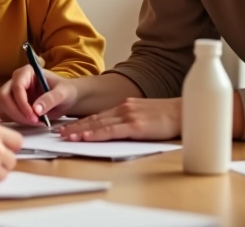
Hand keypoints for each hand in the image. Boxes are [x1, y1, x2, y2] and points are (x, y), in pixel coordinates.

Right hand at [0, 64, 77, 125]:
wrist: (67, 99)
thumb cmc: (66, 91)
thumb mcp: (62, 94)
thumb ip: (50, 99)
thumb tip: (36, 109)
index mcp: (27, 72)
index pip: (17, 87)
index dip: (22, 103)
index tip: (33, 116)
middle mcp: (16, 80)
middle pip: (4, 97)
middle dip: (17, 112)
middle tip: (34, 122)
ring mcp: (12, 92)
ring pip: (2, 106)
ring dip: (16, 118)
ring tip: (35, 122)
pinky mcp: (12, 104)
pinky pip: (5, 113)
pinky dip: (15, 120)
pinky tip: (30, 122)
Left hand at [59, 97, 181, 141]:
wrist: (186, 112)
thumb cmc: (169, 117)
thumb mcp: (146, 116)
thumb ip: (131, 121)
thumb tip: (119, 131)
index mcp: (125, 107)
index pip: (98, 116)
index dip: (81, 122)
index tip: (67, 128)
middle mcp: (124, 109)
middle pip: (94, 119)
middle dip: (74, 126)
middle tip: (58, 133)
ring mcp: (129, 116)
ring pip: (98, 124)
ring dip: (80, 131)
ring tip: (65, 136)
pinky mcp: (136, 126)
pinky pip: (111, 131)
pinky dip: (96, 134)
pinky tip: (86, 137)